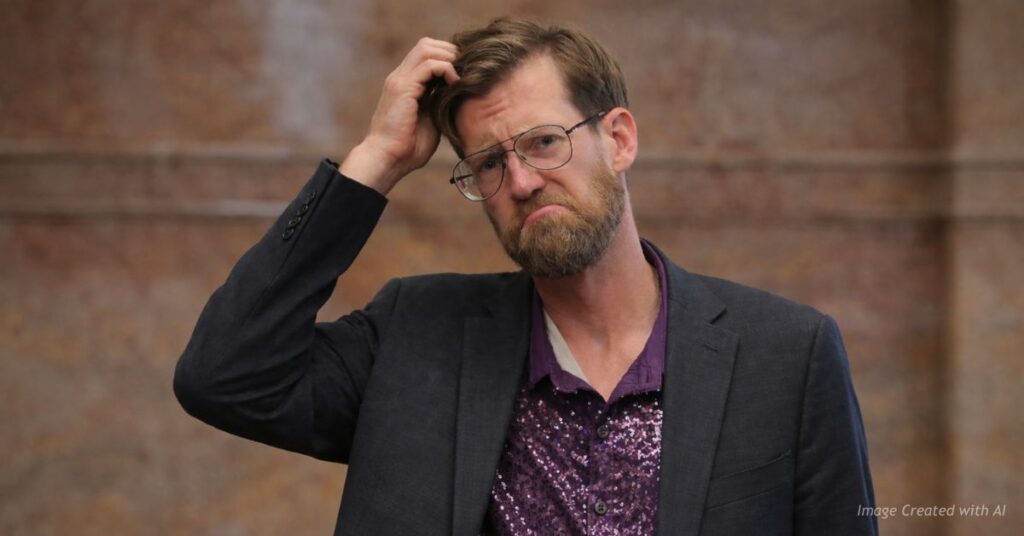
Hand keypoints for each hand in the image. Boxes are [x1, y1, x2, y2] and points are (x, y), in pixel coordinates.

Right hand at [340, 38, 459, 193]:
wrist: (388, 159)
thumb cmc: (408, 148)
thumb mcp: (431, 120)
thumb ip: (439, 104)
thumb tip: (459, 96)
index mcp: (406, 83)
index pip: (427, 54)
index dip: (448, 58)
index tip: (465, 73)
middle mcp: (400, 77)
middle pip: (427, 44)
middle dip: (451, 52)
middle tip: (467, 71)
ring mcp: (400, 80)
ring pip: (427, 48)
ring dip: (449, 58)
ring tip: (462, 76)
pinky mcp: (403, 88)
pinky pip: (429, 65)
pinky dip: (447, 70)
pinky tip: (456, 84)